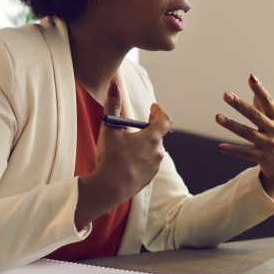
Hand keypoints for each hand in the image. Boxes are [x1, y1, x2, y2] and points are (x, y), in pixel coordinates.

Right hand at [91, 81, 171, 204]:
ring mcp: (154, 167)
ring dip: (144, 144)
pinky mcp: (148, 178)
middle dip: (147, 128)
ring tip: (129, 144)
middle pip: (157, 135)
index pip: (164, 120)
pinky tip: (127, 161)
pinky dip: (140, 158)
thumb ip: (112, 105)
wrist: (109, 189)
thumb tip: (114, 85)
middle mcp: (158, 152)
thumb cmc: (111, 158)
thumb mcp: (109, 129)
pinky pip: (147, 163)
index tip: (153, 107)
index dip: (159, 111)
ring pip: (152, 150)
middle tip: (136, 125)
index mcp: (152, 138)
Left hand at [215, 74, 273, 196]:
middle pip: (255, 115)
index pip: (268, 101)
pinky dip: (232, 150)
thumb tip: (254, 91)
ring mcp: (268, 145)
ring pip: (247, 133)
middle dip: (240, 104)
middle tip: (226, 95)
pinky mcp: (262, 158)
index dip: (260, 89)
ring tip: (218, 117)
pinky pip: (245, 153)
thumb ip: (264, 108)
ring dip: (231, 125)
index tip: (251, 77)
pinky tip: (220, 147)